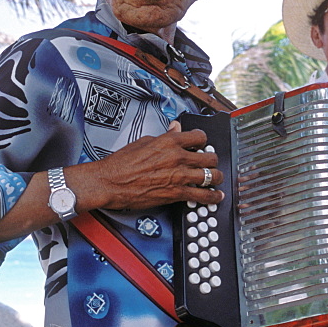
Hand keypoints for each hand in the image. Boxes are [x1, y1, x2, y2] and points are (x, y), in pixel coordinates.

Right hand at [69, 121, 224, 212]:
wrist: (110, 182)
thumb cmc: (121, 163)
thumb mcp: (143, 141)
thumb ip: (164, 136)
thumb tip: (174, 129)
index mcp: (169, 142)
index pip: (199, 137)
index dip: (203, 141)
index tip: (202, 145)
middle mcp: (177, 157)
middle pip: (209, 157)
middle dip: (213, 160)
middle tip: (212, 163)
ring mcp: (179, 176)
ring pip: (210, 175)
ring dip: (217, 177)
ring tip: (217, 179)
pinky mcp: (176, 193)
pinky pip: (202, 195)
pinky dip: (212, 197)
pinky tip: (215, 196)